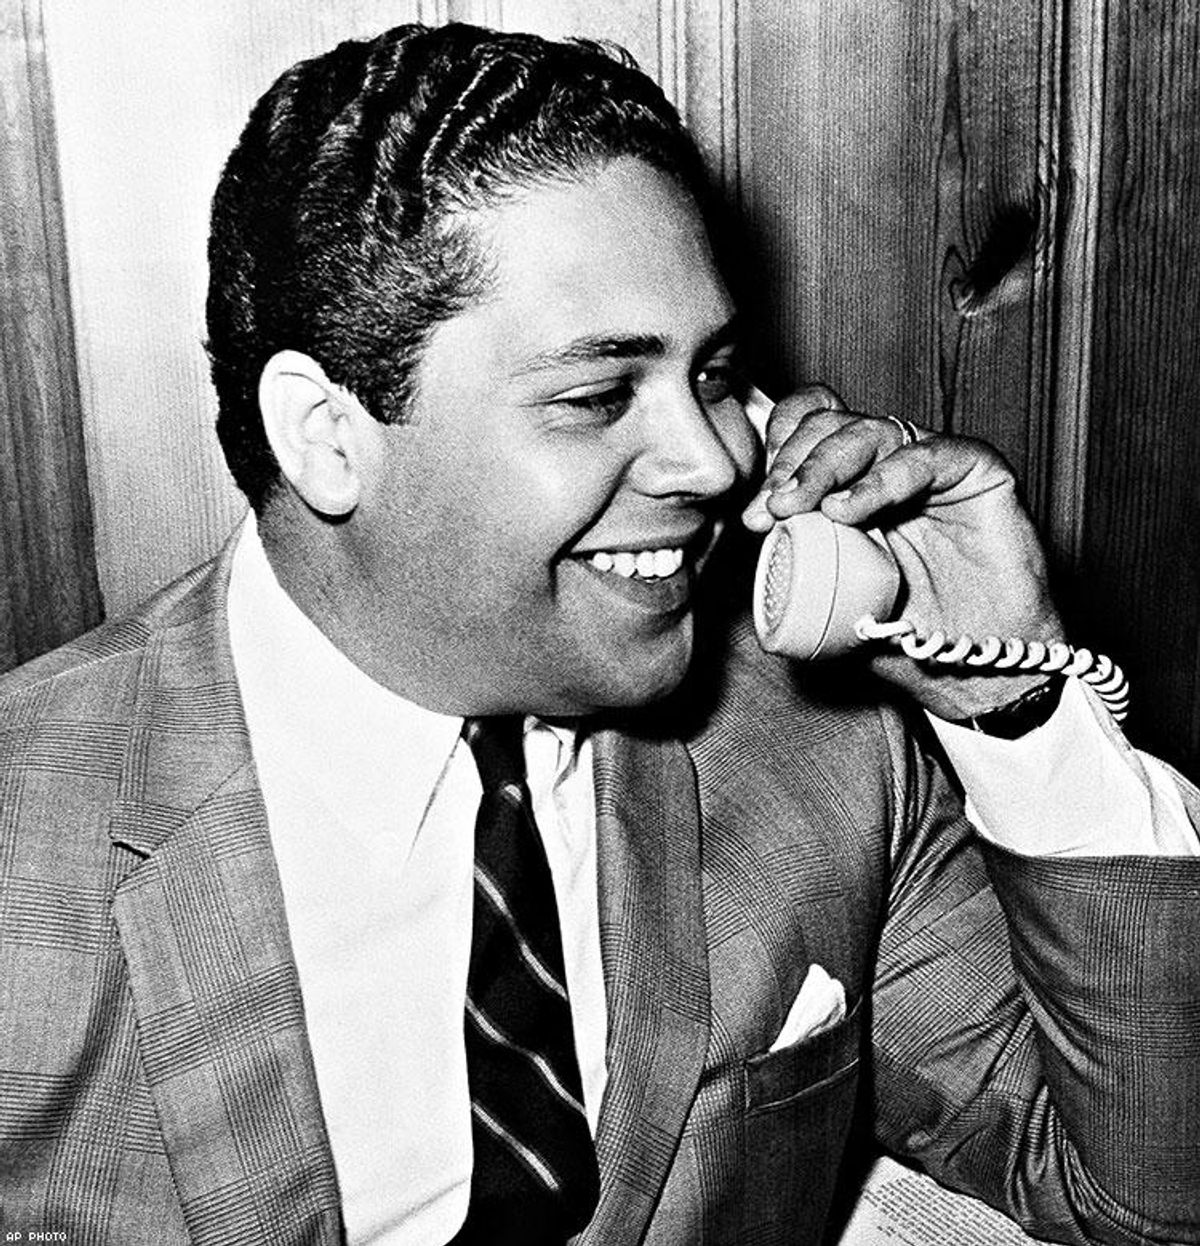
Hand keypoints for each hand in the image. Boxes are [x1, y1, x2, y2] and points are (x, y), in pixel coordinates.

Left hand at [741, 386, 1063, 719]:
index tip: (756, 510)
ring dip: (823, 466)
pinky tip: (847, 511)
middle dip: (791, 462)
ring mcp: (933, 464)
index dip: (777, 450)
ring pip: (870, 430)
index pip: (808, 428)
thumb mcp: (830, 607)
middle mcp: (890, 463)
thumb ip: (794, 576)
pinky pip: (926, 456)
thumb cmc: (908, 635)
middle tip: (771, 510)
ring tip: (798, 507)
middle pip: (831, 424)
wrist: (978, 670)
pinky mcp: (978, 472)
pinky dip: (880, 480)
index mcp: (853, 482)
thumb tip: (747, 566)